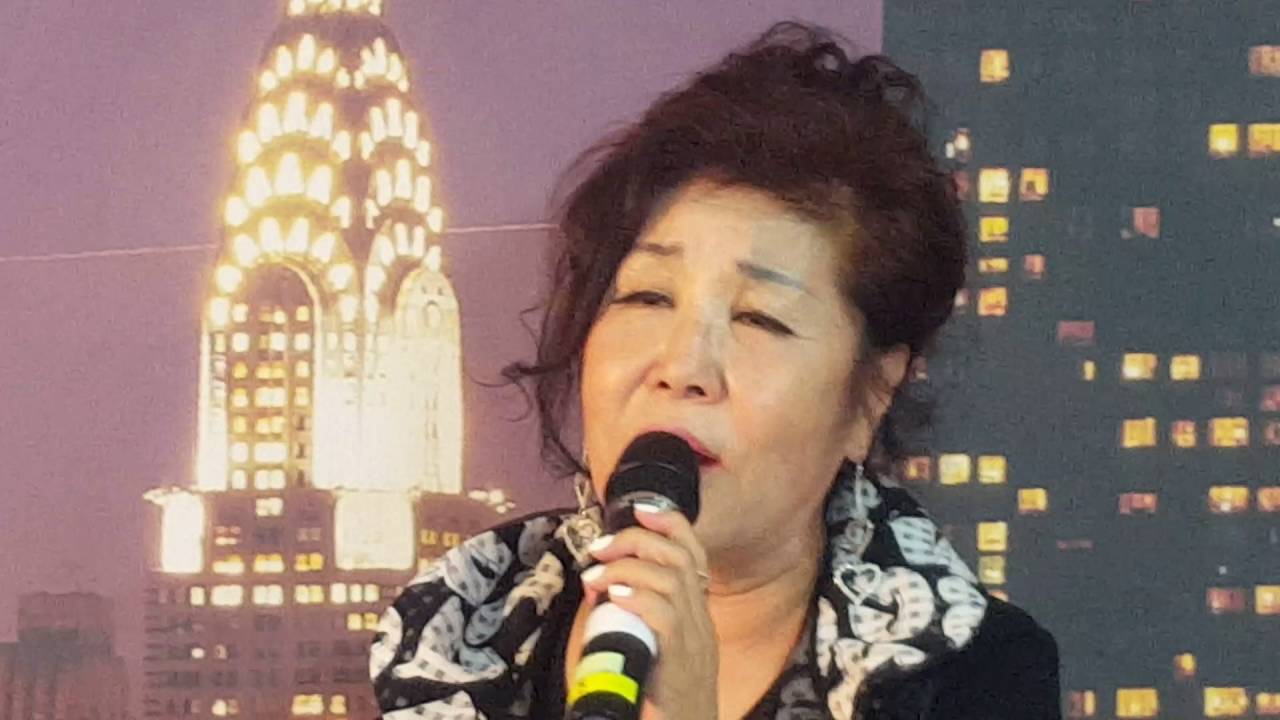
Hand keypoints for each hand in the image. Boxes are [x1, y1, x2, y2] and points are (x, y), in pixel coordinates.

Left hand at [581, 505, 718, 719]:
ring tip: (595, 576)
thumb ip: (637, 618)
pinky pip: (665, 615)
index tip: (640, 511)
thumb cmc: (664, 699)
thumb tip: (598, 590)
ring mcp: (695, 640)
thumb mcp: (656, 649)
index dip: (671, 524)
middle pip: (679, 556)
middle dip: (636, 539)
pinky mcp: (681, 660)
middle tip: (599, 547)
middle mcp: (701, 621)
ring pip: (670, 578)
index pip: (694, 553)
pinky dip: (638, 597)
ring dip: (626, 567)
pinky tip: (614, 596)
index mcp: (697, 615)